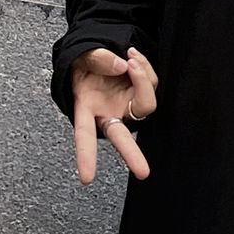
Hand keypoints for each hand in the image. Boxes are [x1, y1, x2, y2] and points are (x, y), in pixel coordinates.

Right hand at [70, 46, 157, 184]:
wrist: (98, 54)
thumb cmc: (84, 62)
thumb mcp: (82, 56)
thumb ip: (99, 59)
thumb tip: (122, 66)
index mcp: (86, 109)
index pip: (85, 135)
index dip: (86, 156)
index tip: (87, 179)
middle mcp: (109, 113)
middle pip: (121, 137)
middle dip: (131, 154)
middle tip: (143, 173)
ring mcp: (128, 105)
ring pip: (145, 103)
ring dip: (142, 77)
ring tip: (129, 56)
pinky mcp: (141, 94)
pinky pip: (151, 83)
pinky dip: (145, 68)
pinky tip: (133, 57)